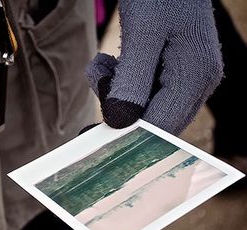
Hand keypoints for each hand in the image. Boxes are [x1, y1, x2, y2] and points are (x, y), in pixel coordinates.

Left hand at [86, 0, 222, 134]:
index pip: (161, 126)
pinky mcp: (174, 73)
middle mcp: (197, 83)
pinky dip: (123, 83)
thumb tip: (119, 121)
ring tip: (102, 66)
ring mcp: (188, 79)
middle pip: (154, 121)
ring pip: (147, 108)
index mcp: (195, 76)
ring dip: (117, 92)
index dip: (127, 135)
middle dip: (119, 108)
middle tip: (98, 80)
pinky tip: (112, 64)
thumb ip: (133, 79)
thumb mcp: (142, 33)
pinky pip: (146, 93)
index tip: (93, 132)